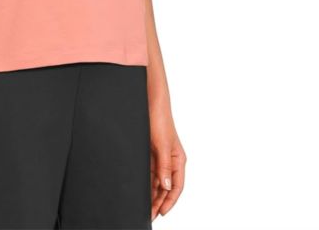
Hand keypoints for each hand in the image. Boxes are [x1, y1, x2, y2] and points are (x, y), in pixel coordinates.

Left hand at [149, 97, 186, 220]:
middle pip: (166, 187)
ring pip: (156, 181)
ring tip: (144, 207)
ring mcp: (159, 158)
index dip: (170, 200)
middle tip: (150, 214)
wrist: (149, 103)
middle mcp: (169, 160)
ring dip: (152, 194)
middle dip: (159, 201)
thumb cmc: (160, 120)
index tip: (162, 212)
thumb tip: (166, 186)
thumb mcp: (164, 145)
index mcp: (178, 159)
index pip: (176, 186)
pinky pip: (148, 172)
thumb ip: (165, 166)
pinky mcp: (149, 153)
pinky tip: (140, 190)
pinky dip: (146, 182)